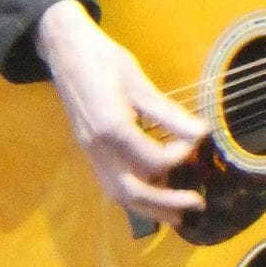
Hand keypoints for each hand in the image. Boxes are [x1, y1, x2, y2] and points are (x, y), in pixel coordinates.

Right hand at [34, 0, 208, 220]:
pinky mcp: (89, 152)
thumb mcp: (138, 81)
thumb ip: (167, 112)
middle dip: (165, 203)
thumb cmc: (104, 60)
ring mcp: (90, 153)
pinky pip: (110, 184)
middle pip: (130, 190)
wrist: (65, 52)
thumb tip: (200, 133)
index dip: (178, 156)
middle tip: (196, 203)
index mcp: (111, 127)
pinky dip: (133, 196)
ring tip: (177, 214)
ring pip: (117, 194)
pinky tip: (153, 196)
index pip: (151, 160)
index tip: (197, 143)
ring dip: (149, 208)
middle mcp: (97, 147)